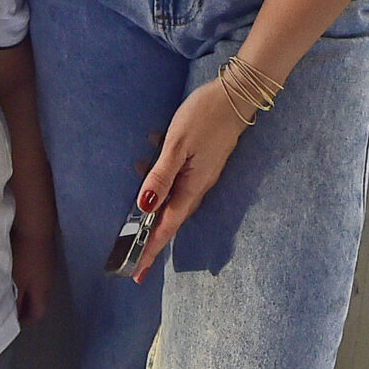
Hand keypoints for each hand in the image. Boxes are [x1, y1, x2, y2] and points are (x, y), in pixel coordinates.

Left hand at [10, 199, 57, 322]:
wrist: (35, 224)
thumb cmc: (25, 256)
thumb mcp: (16, 282)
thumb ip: (15, 300)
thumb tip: (11, 316)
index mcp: (43, 291)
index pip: (37, 314)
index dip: (24, 321)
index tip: (10, 322)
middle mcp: (48, 280)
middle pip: (37, 300)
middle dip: (23, 306)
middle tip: (6, 305)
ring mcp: (47, 265)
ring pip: (35, 285)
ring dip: (23, 289)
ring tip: (7, 288)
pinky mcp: (43, 252)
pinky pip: (34, 271)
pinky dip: (24, 275)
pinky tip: (13, 269)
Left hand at [127, 78, 249, 282]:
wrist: (238, 94)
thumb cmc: (205, 117)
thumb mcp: (177, 145)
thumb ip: (160, 176)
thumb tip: (145, 207)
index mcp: (192, 188)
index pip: (167, 227)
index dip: (150, 250)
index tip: (135, 273)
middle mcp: (198, 186)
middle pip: (169, 217)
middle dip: (149, 233)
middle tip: (130, 249)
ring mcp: (202, 174)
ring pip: (172, 193)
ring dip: (153, 191)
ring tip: (138, 165)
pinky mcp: (202, 161)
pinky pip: (177, 175)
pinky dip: (162, 170)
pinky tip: (153, 146)